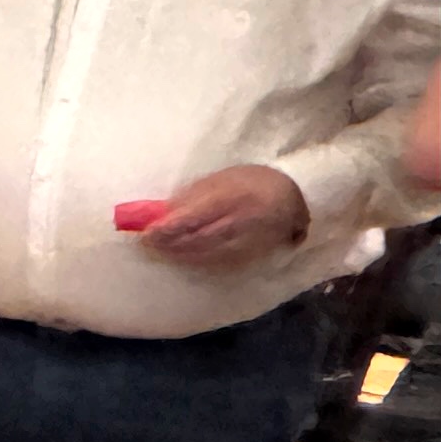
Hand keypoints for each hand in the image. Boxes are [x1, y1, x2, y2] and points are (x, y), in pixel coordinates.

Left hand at [139, 163, 309, 269]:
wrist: (292, 195)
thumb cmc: (250, 182)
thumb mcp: (222, 178)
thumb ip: (193, 195)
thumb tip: (161, 212)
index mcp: (236, 194)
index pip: (198, 214)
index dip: (171, 226)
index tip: (148, 232)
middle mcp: (246, 219)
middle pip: (202, 237)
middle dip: (172, 243)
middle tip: (148, 244)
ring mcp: (253, 240)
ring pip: (210, 253)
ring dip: (182, 254)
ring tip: (161, 250)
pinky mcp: (256, 254)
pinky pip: (222, 262)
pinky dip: (199, 262)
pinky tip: (184, 258)